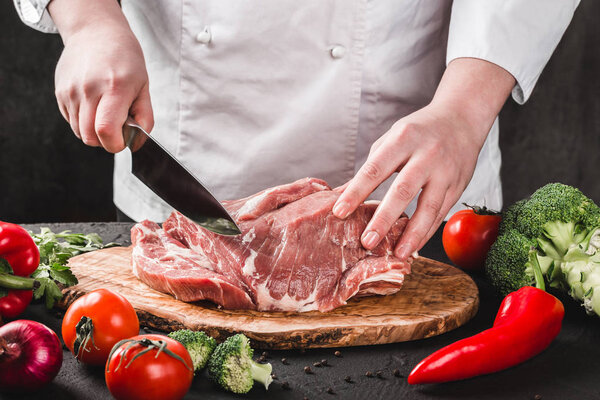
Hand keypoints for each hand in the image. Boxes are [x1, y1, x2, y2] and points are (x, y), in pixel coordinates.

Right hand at [52, 2, 152, 152]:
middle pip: (90, 136)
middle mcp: (89, 90)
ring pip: (79, 132)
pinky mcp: (60, 92)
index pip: (106, 130)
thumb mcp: (143, 86)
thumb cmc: (125, 59)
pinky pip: (71, 121)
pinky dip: (83, 121)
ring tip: (105, 113)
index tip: (122, 141)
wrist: (96, 32)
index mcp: (114, 88)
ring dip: (93, 132)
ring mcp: (71, 91)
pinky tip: (93, 105)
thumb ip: (144, 118)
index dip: (115, 144)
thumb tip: (136, 144)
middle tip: (116, 128)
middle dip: (105, 142)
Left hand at [334, 58, 514, 259]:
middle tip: (367, 242)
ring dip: (411, 234)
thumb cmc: (418, 131)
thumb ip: (369, 167)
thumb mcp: (391, 140)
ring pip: (428, 207)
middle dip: (383, 219)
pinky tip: (413, 245)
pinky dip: (426, 232)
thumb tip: (341, 194)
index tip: (339, 211)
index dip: (356, 192)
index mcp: (403, 139)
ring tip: (396, 253)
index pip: (375, 169)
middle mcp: (426, 154)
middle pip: (402, 191)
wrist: (461, 119)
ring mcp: (445, 171)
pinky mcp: (458, 186)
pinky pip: (441, 213)